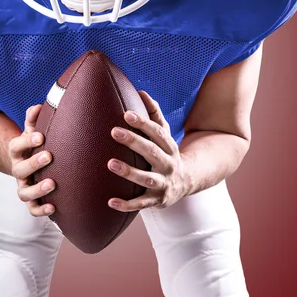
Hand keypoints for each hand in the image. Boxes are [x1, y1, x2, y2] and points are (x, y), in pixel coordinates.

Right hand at [8, 104, 55, 216]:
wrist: (28, 162)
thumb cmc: (35, 144)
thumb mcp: (33, 130)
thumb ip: (34, 120)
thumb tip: (39, 106)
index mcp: (17, 151)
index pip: (16, 146)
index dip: (26, 141)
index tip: (41, 136)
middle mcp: (17, 170)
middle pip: (20, 170)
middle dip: (34, 163)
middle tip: (49, 156)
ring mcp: (23, 186)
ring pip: (24, 193)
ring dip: (37, 190)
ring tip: (52, 183)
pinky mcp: (31, 200)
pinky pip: (32, 209)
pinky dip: (41, 210)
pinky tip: (54, 208)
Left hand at [107, 91, 191, 210]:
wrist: (187, 182)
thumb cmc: (166, 152)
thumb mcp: (164, 134)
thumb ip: (154, 114)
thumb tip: (141, 92)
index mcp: (169, 146)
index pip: (158, 132)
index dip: (143, 123)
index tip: (126, 114)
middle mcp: (168, 164)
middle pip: (152, 152)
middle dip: (134, 142)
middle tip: (114, 132)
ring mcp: (163, 184)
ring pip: (147, 179)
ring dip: (129, 172)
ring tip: (110, 164)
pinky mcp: (157, 201)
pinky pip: (141, 204)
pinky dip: (126, 205)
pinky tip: (110, 202)